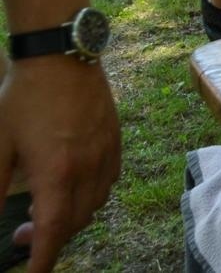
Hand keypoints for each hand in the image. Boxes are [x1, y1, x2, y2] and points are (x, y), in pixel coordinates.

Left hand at [0, 57, 120, 271]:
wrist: (61, 55)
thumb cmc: (23, 98)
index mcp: (56, 172)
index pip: (53, 231)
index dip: (43, 259)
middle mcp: (87, 167)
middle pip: (75, 222)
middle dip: (49, 239)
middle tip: (19, 235)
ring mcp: (105, 153)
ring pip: (95, 204)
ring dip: (71, 218)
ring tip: (46, 211)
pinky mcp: (115, 139)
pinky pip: (109, 181)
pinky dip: (91, 196)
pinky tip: (73, 186)